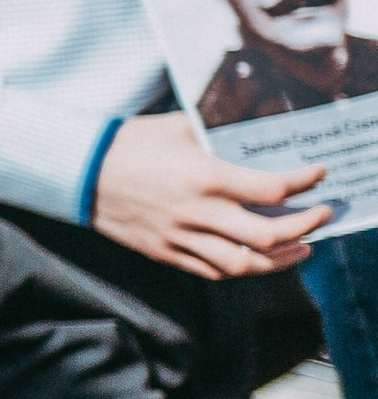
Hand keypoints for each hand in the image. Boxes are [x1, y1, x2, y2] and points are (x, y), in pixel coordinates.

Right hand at [92, 112, 329, 277]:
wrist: (77, 173)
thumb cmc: (125, 144)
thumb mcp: (173, 127)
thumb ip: (212, 133)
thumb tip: (243, 132)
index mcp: (203, 176)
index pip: (271, 188)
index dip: (304, 182)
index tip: (317, 175)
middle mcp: (197, 212)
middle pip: (269, 235)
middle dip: (306, 226)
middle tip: (321, 216)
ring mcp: (180, 237)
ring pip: (245, 264)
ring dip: (282, 258)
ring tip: (301, 247)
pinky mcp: (165, 252)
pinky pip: (212, 271)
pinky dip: (241, 268)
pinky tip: (256, 258)